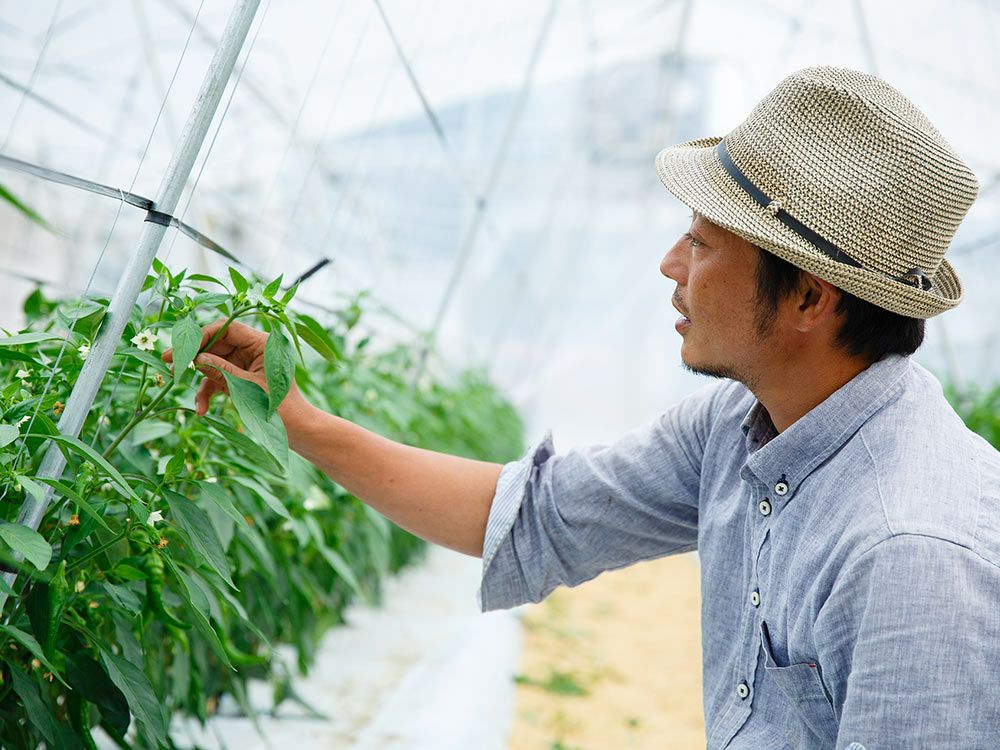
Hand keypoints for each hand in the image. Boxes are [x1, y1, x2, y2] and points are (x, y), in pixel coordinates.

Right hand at [162, 320, 307, 417]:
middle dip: (195, 359)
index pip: (226, 329)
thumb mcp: (246, 388)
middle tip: (171, 369)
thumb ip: (220, 371)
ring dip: (202, 382)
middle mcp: (254, 348)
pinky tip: (202, 409)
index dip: (200, 337)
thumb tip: (193, 358)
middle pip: (216, 345)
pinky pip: (220, 378)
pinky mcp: (243, 377)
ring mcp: (247, 363)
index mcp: (262, 342)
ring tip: (193, 399)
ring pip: (215, 363)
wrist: (298, 431)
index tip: (178, 350)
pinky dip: (210, 392)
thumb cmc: (281, 409)